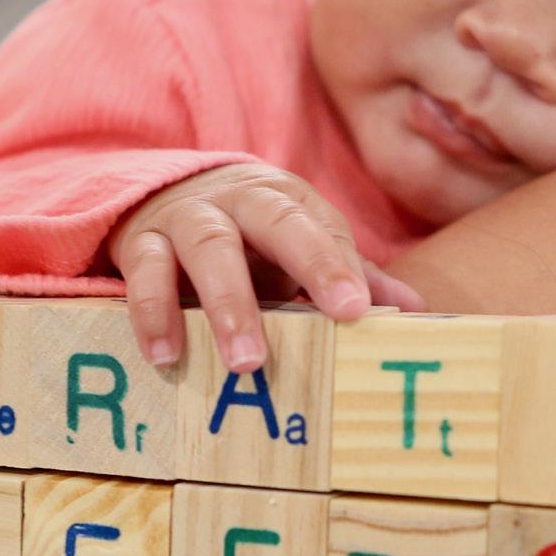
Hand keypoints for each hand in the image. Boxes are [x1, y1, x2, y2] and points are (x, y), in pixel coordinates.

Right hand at [108, 162, 424, 371]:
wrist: (162, 192)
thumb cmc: (246, 237)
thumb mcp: (295, 245)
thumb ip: (348, 273)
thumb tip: (416, 309)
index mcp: (286, 200)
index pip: (321, 228)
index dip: (338, 266)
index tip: (359, 310)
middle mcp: (238, 200)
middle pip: (272, 224)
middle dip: (297, 271)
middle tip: (330, 319)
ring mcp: (186, 217)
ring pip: (207, 247)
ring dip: (225, 304)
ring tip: (243, 363)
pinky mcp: (139, 241)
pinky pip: (143, 271)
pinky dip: (151, 312)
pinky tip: (163, 355)